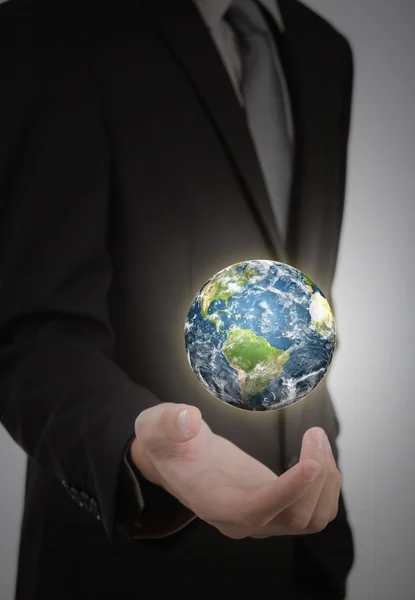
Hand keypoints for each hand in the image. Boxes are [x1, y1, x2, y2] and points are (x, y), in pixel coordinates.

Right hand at [130, 403, 339, 538]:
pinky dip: (326, 483)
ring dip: (326, 481)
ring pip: (312, 518)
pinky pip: (314, 508)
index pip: (254, 511)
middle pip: (295, 519)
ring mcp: (262, 516)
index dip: (286, 492)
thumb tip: (189, 419)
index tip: (312, 464)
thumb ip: (167, 422)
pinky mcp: (277, 504)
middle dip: (316, 478)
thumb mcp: (155, 425)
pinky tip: (317, 451)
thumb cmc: (167, 442)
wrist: (178, 456)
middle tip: (315, 434)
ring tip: (317, 438)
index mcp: (211, 502)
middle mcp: (241, 519)